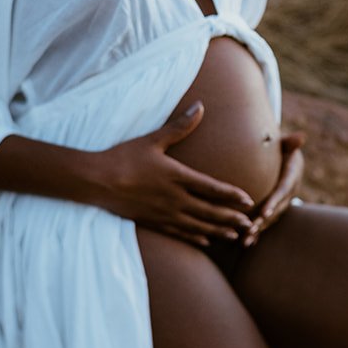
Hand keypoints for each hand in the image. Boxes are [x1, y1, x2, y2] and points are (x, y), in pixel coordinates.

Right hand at [90, 102, 255, 247]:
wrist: (96, 180)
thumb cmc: (124, 157)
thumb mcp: (153, 139)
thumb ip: (180, 126)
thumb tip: (200, 107)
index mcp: (178, 177)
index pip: (212, 189)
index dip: (232, 196)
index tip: (248, 200)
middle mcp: (174, 198)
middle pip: (209, 211)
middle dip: (231, 219)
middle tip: (250, 225)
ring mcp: (163, 213)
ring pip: (197, 226)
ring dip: (218, 231)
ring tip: (234, 237)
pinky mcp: (152, 221)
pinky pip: (178, 232)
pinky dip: (194, 237)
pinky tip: (204, 241)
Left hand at [242, 130, 304, 246]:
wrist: (287, 156)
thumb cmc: (282, 146)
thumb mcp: (286, 142)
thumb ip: (290, 141)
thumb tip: (301, 137)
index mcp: (292, 175)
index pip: (283, 190)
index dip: (274, 202)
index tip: (264, 213)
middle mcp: (289, 191)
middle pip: (276, 209)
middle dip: (263, 222)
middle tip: (250, 231)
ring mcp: (283, 201)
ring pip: (271, 218)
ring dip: (259, 230)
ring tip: (245, 241)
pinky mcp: (275, 207)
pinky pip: (267, 220)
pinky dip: (257, 232)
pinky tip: (246, 243)